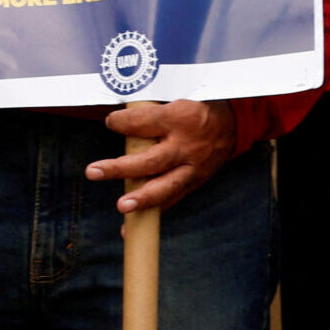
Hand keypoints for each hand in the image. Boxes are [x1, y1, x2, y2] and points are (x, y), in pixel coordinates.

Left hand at [88, 100, 237, 211]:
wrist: (235, 123)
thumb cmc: (198, 110)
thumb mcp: (178, 102)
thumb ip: (150, 116)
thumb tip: (117, 124)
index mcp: (181, 118)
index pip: (145, 122)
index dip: (122, 122)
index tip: (110, 122)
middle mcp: (186, 145)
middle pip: (152, 160)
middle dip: (121, 168)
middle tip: (94, 172)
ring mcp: (192, 166)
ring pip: (165, 185)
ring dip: (142, 198)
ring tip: (122, 206)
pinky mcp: (195, 180)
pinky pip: (172, 198)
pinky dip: (153, 211)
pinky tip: (131, 226)